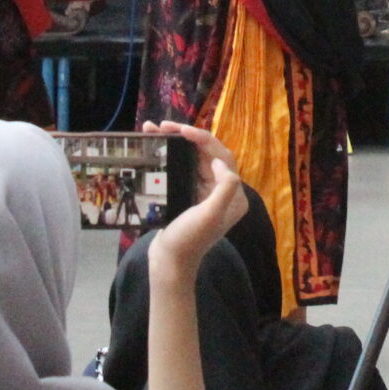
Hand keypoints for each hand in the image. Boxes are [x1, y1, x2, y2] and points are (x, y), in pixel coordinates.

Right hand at [142, 122, 247, 277]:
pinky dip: (170, 156)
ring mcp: (205, 193)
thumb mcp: (210, 215)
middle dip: (187, 137)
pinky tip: (154, 145)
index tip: (183, 132)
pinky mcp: (189, 195)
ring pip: (193, 158)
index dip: (205, 141)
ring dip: (176, 143)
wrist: (168, 263)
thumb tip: (220, 163)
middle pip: (207, 154)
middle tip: (164, 126)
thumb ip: (224, 189)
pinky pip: (182, 168)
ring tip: (154, 129)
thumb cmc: (189, 241)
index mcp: (234, 195)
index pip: (222, 158)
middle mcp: (223, 192)